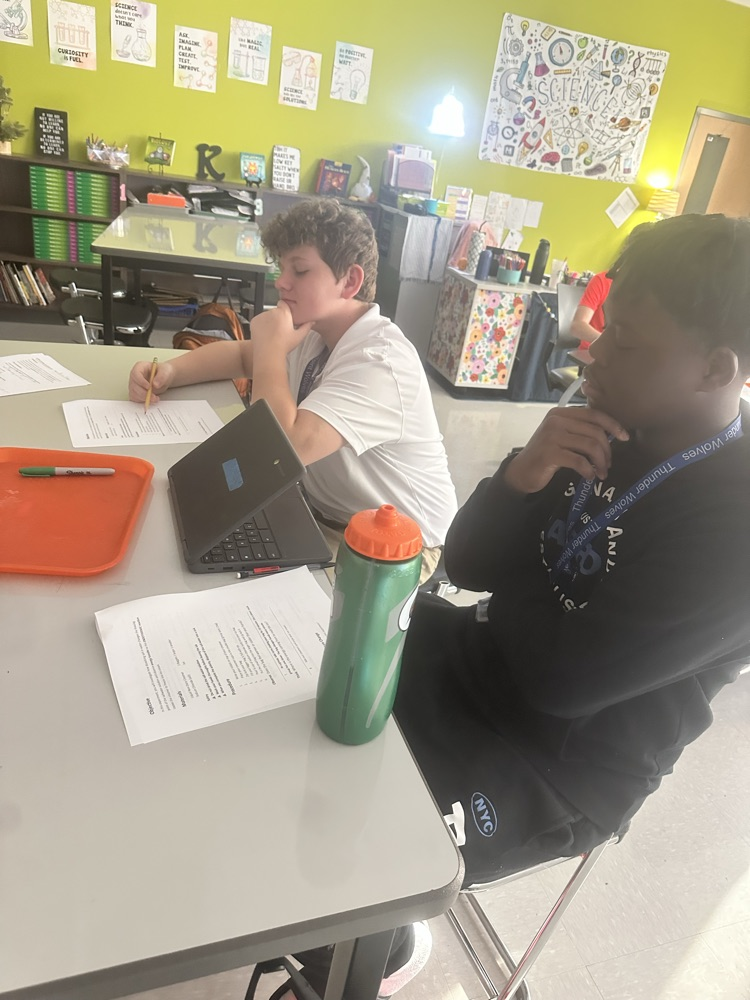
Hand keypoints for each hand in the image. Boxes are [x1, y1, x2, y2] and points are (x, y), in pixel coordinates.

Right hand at [128, 360, 174, 403]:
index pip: (136, 374)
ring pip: (134, 393)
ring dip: (144, 398)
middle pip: (134, 385)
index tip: (149, 387)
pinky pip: (135, 398)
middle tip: (153, 397)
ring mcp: (134, 384)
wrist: (164, 378)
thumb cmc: (163, 372)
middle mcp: (135, 376)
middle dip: (143, 393)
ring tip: (155, 398)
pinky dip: (142, 401)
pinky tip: (151, 400)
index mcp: (140, 367)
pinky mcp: (136, 392)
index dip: (141, 381)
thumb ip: (161, 376)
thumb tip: (155, 384)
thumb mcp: (165, 371)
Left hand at [250, 300, 312, 356]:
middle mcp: (272, 311)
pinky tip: (265, 334)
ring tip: (272, 334)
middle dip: (277, 318)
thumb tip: (312, 322)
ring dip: (269, 322)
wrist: (268, 353)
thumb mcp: (299, 337)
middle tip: (280, 330)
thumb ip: (306, 327)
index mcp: (284, 313)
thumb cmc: (283, 346)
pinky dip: (261, 325)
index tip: (285, 318)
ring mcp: (262, 315)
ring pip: (267, 316)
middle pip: (275, 311)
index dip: (285, 311)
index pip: (284, 304)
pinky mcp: (254, 321)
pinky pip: (259, 320)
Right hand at [504, 407, 628, 493]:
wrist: (521, 471)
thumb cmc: (545, 455)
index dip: (612, 425)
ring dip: (600, 462)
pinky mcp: (549, 453)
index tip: (624, 437)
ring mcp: (551, 436)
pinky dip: (588, 470)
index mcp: (561, 413)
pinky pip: (579, 461)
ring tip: (602, 473)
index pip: (594, 414)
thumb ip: (579, 430)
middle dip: (607, 451)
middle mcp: (555, 420)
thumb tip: (611, 433)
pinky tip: (590, 476)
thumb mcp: (561, 436)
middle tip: (608, 465)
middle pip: (595, 432)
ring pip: (590, 446)